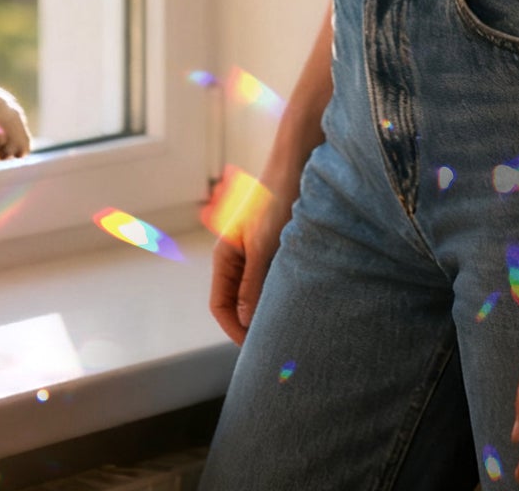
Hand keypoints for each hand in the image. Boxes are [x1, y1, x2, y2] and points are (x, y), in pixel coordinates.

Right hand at [208, 168, 298, 345]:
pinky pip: (271, 284)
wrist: (295, 169)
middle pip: (236, 304)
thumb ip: (253, 283)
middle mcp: (237, 260)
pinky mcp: (273, 253)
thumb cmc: (275, 202)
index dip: (234, 331)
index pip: (220, 306)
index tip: (257, 348)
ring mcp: (255, 256)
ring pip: (255, 296)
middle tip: (275, 347)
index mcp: (225, 257)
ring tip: (288, 330)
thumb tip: (245, 322)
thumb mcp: (263, 246)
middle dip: (251, 327)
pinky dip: (279, 298)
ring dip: (267, 313)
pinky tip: (297, 306)